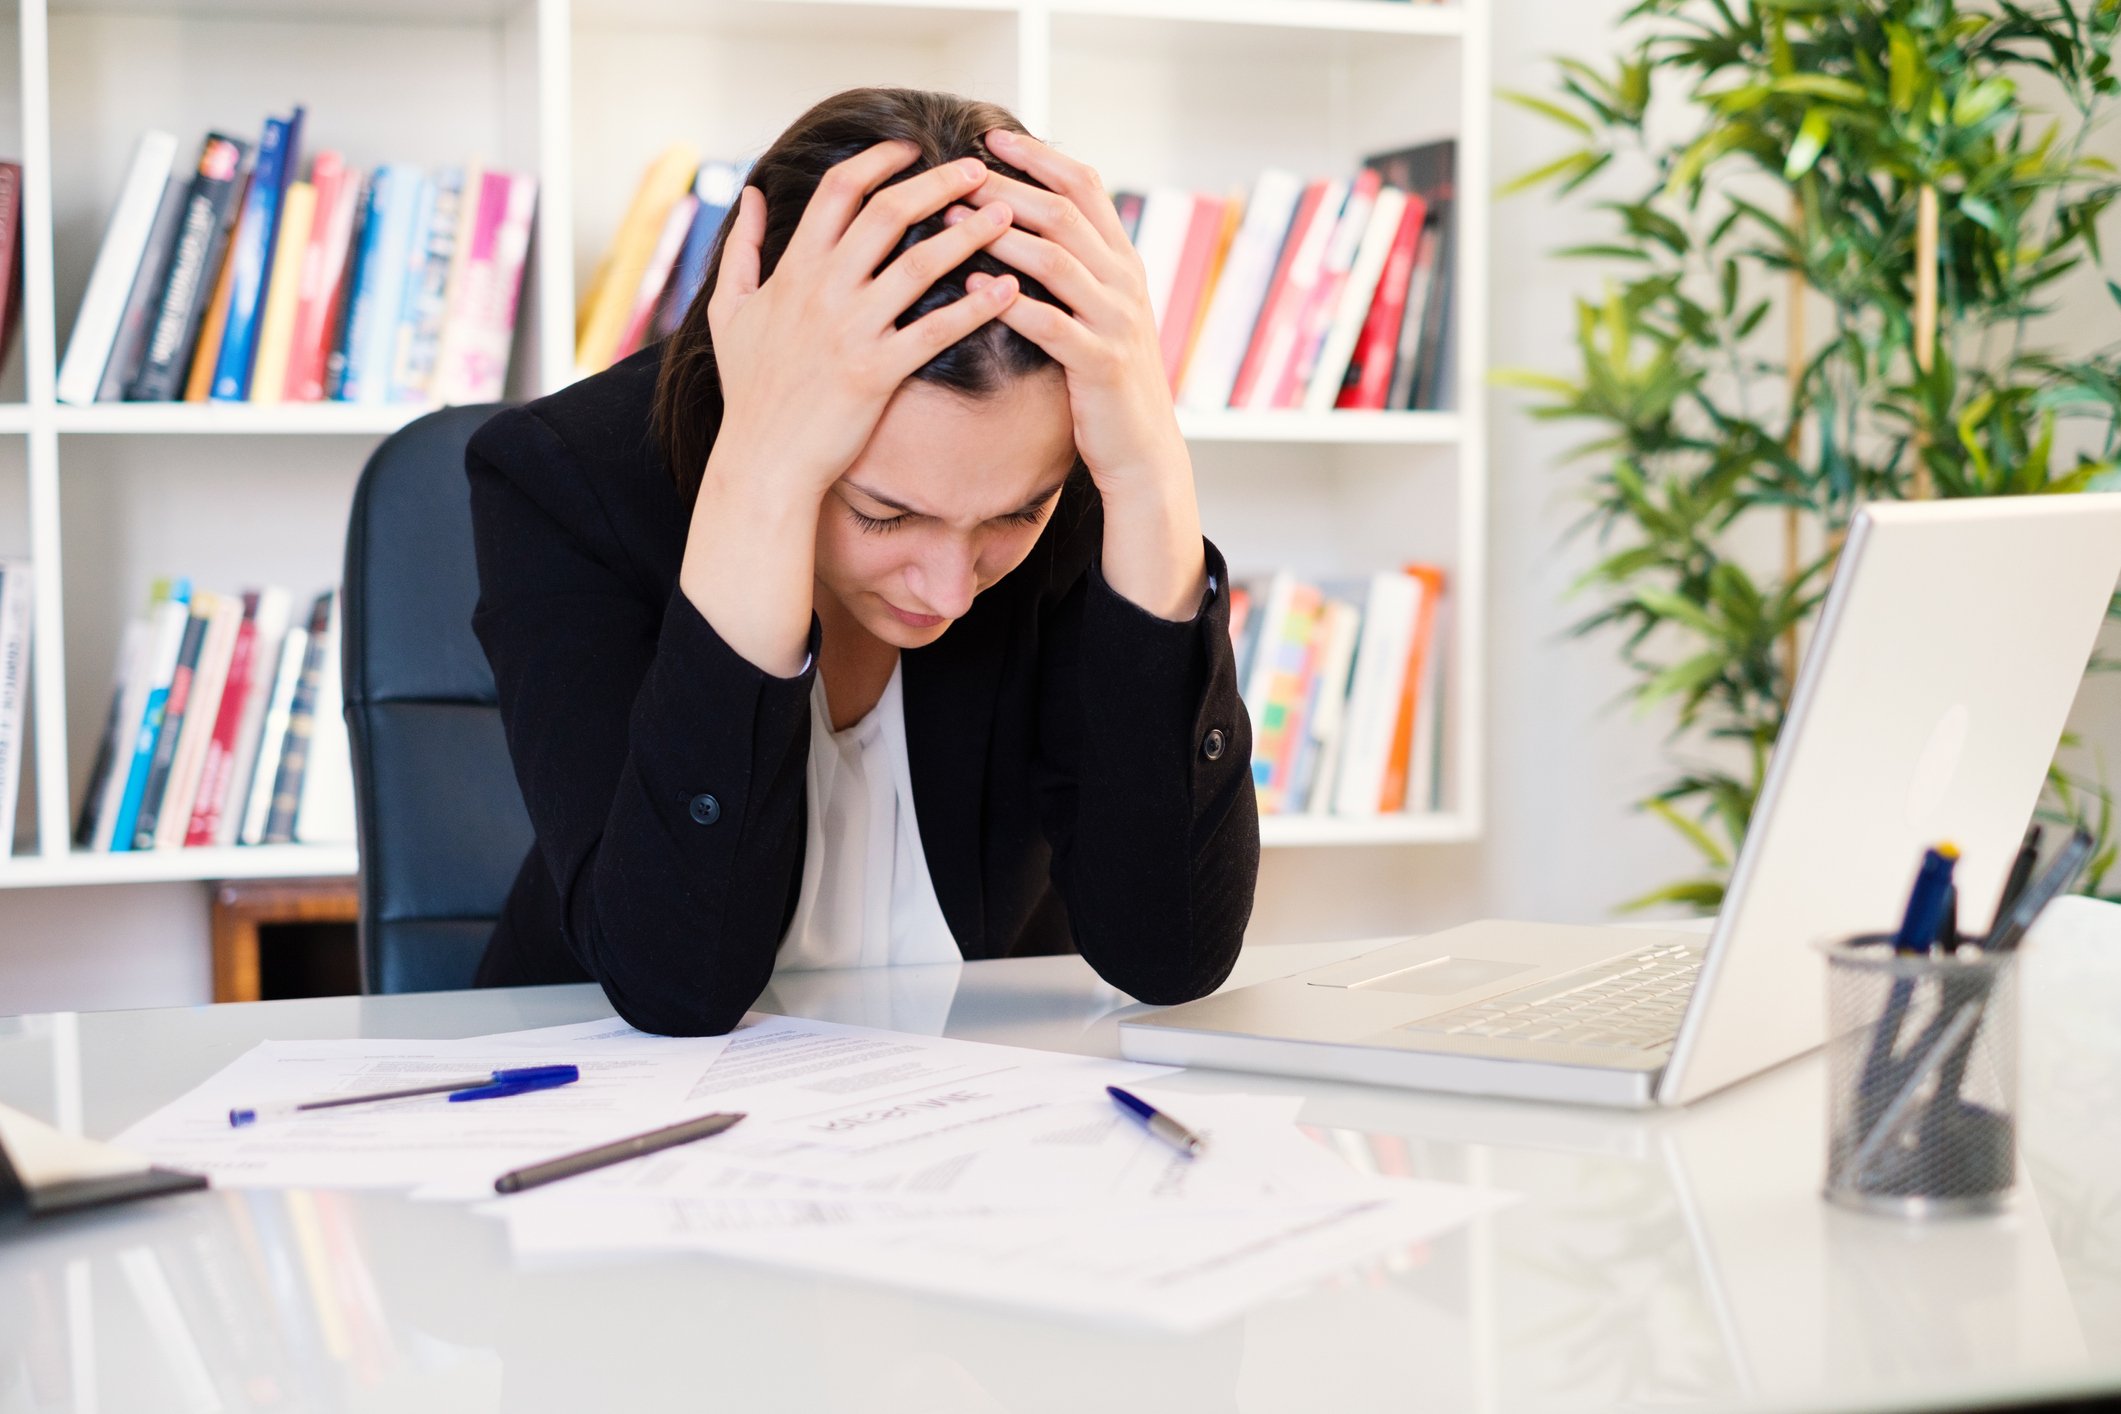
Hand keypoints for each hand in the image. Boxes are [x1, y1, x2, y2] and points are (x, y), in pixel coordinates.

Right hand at [705, 139, 1021, 498]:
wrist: (762, 461)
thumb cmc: (750, 391)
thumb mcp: (728, 310)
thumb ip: (742, 248)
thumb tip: (752, 194)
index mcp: (794, 270)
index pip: (839, 190)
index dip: (878, 160)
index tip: (911, 146)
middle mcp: (823, 290)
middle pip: (888, 213)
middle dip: (938, 183)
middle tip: (979, 168)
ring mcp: (851, 330)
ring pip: (920, 264)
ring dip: (970, 234)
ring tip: (1007, 215)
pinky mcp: (877, 373)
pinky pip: (935, 331)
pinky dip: (977, 308)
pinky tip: (1010, 290)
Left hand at [952, 128, 1207, 620]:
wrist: (1143, 451)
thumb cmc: (1105, 381)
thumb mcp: (1099, 312)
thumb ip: (1074, 267)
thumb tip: (1022, 220)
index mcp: (1123, 261)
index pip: (1085, 186)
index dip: (1039, 156)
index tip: (990, 136)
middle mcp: (1126, 282)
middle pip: (1065, 213)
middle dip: (1009, 187)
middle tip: (957, 172)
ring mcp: (1117, 322)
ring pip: (1057, 261)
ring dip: (1001, 236)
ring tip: (952, 220)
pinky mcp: (1101, 364)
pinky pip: (1051, 324)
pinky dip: (1010, 302)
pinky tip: (971, 288)